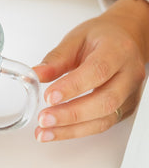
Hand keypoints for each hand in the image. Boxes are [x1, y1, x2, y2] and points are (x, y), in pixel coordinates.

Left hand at [33, 0, 148, 141]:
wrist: (125, 40)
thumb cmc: (102, 36)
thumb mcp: (76, 38)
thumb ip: (56, 58)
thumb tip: (36, 75)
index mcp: (117, 50)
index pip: (97, 71)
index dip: (73, 86)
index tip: (49, 96)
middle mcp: (129, 74)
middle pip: (104, 101)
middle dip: (71, 114)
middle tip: (44, 118)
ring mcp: (130, 94)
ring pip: (104, 119)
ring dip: (72, 129)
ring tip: (45, 131)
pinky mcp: (125, 109)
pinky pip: (103, 125)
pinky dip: (78, 131)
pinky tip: (57, 131)